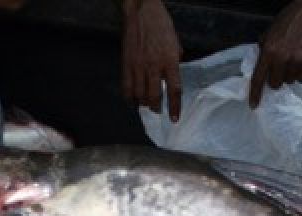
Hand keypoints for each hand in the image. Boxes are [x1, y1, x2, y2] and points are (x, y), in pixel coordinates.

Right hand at [121, 0, 183, 121]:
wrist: (141, 11)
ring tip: (146, 106)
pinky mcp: (126, 64)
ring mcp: (138, 66)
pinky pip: (126, 87)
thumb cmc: (160, 24)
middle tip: (158, 111)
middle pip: (154, 97)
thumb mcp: (175, 42)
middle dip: (156, 108)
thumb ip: (174, 61)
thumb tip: (171, 76)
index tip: (174, 119)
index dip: (175, 107)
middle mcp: (154, 66)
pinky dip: (129, 98)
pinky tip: (132, 101)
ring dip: (143, 104)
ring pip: (139, 95)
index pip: (174, 90)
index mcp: (169, 60)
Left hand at [249, 0, 301, 108]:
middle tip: (281, 68)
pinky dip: (301, 73)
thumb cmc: (286, 24)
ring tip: (293, 60)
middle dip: (277, 79)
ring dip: (290, 75)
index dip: (255, 94)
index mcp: (268, 51)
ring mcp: (297, 59)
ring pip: (290, 81)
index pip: (258, 78)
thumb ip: (262, 53)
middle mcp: (281, 57)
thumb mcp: (267, 35)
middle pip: (276, 84)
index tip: (254, 105)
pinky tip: (301, 60)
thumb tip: (257, 71)